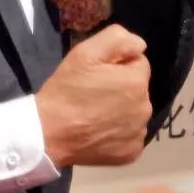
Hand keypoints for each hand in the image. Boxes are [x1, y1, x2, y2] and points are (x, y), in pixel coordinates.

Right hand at [35, 25, 151, 167]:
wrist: (48, 133)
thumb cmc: (66, 90)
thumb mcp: (85, 52)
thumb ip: (118, 39)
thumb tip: (140, 45)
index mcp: (136, 82)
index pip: (138, 63)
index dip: (117, 65)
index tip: (96, 74)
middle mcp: (145, 109)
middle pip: (137, 89)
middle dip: (120, 87)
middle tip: (93, 93)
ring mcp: (139, 134)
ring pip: (134, 112)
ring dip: (121, 110)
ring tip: (94, 113)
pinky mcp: (131, 153)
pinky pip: (130, 135)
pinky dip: (118, 133)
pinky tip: (98, 131)